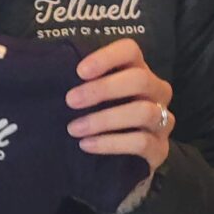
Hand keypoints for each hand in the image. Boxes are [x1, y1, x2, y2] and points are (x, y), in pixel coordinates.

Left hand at [66, 37, 173, 175]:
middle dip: (102, 89)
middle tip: (71, 101)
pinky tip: (87, 145)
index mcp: (138, 70)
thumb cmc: (100, 120)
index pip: (131, 51)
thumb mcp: (91, 98)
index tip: (79, 72)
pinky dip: (111, 143)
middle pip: (140, 79)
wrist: (116, 163)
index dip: (107, 57)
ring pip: (143, 112)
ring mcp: (163, 120)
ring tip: (74, 129)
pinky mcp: (161, 148)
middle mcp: (157, 91)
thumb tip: (50, 71)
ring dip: (105, 119)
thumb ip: (81, 83)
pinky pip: (142, 142)